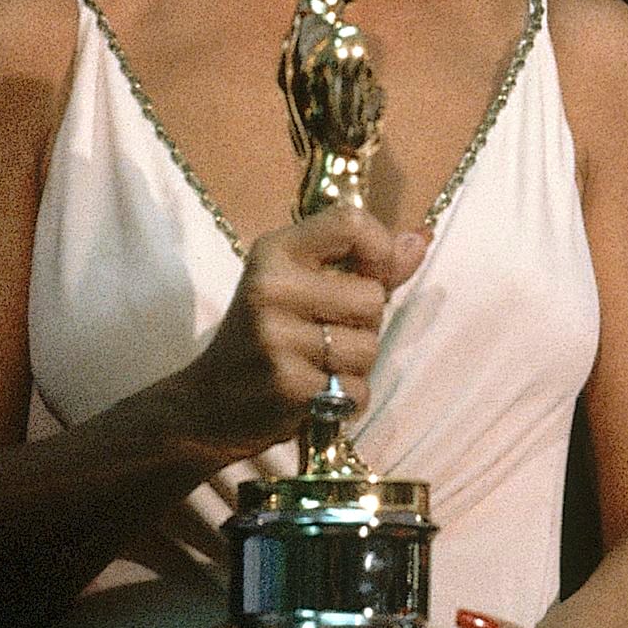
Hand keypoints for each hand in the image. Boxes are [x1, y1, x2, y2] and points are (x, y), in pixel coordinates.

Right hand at [177, 206, 428, 459]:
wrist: (206, 404)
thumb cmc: (265, 335)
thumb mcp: (302, 284)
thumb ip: (366, 264)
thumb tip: (421, 239)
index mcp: (275, 251)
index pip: (350, 222)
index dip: (380, 248)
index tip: (372, 273)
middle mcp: (272, 287)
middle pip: (372, 298)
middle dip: (365, 323)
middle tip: (326, 333)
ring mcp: (278, 338)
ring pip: (369, 347)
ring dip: (356, 364)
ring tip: (318, 364)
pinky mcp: (288, 385)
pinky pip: (358, 389)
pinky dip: (347, 398)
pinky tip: (315, 393)